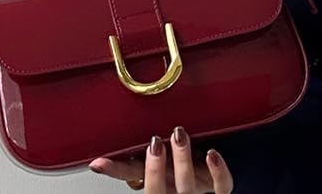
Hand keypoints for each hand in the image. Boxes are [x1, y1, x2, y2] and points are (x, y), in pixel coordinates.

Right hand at [89, 127, 232, 192]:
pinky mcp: (219, 188)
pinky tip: (212, 154)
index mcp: (158, 184)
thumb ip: (131, 164)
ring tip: (179, 134)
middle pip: (162, 189)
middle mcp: (175, 189)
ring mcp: (197, 190)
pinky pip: (223, 186)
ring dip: (184, 159)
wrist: (208, 189)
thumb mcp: (154, 169)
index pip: (133, 178)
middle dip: (156, 168)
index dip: (116, 171)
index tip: (100, 162)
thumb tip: (98, 155)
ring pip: (189, 185)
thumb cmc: (179, 178)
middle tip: (154, 142)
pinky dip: (218, 171)